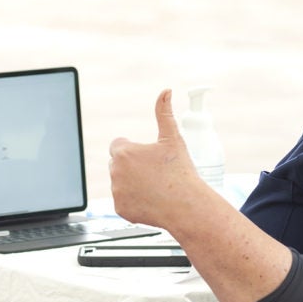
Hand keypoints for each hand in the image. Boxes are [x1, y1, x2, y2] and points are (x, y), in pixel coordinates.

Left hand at [109, 89, 204, 229]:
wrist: (187, 206)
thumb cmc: (181, 172)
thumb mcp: (173, 138)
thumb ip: (164, 113)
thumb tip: (165, 92)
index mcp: (124, 152)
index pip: (118, 145)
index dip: (134, 150)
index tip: (147, 157)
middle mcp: (115, 172)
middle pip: (118, 164)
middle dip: (132, 166)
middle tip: (154, 173)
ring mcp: (116, 192)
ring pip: (120, 183)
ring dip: (131, 183)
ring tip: (155, 187)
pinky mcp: (120, 209)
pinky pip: (122, 201)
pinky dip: (133, 200)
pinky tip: (150, 199)